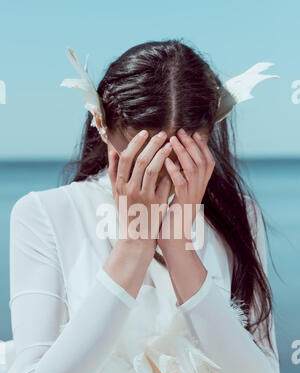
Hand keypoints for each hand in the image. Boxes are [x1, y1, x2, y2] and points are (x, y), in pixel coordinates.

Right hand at [107, 129, 172, 250]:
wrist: (137, 237)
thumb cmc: (127, 212)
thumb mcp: (116, 193)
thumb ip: (114, 172)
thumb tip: (112, 150)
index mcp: (119, 185)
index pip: (126, 158)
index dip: (135, 143)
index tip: (145, 132)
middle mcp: (130, 190)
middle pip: (140, 161)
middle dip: (152, 144)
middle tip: (162, 134)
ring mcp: (143, 197)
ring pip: (153, 170)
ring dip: (162, 154)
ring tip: (170, 145)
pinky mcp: (156, 204)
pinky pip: (165, 183)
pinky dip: (170, 171)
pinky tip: (176, 163)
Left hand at [158, 128, 214, 246]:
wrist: (173, 241)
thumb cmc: (171, 218)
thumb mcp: (176, 195)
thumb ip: (177, 180)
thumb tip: (171, 163)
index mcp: (199, 188)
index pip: (207, 163)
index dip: (202, 147)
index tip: (193, 133)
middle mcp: (199, 191)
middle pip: (202, 162)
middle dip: (192, 144)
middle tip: (181, 131)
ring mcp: (192, 197)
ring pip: (193, 170)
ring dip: (183, 153)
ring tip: (173, 139)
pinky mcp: (182, 205)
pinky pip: (181, 184)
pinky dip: (174, 170)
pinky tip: (166, 161)